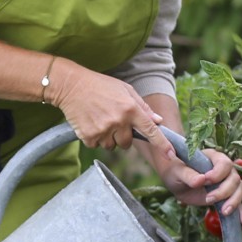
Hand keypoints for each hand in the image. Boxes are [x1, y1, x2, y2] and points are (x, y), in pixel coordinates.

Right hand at [50, 63, 175, 159]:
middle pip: (128, 143)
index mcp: (130, 108)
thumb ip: (142, 107)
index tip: (172, 155)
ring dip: (109, 138)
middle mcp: (118, 121)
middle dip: (122, 135)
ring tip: (100, 120)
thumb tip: (158, 121)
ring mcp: (103, 130)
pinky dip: (95, 138)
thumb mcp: (125, 89)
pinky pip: (98, 146)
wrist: (70, 85)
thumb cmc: (100, 86)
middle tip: (112, 120)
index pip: (151, 130)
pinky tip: (90, 123)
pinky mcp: (89, 136)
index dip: (162, 144)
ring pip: (113, 146)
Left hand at [154, 148, 241, 221]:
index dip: (219, 174)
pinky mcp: (225, 196)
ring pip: (239, 190)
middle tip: (209, 199)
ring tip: (224, 212)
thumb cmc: (175, 171)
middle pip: (234, 179)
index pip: (225, 164)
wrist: (176, 181)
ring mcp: (226, 182)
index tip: (206, 181)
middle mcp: (223, 169)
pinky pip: (237, 203)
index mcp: (213, 158)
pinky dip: (241, 212)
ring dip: (234, 202)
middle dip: (224, 191)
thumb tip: (200, 180)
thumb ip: (188, 175)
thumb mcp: (177, 171)